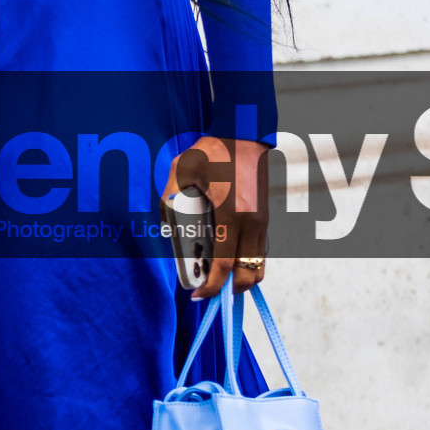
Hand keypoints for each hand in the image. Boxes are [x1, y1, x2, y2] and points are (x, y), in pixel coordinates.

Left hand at [161, 136, 268, 298]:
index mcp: (232, 217)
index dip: (211, 287)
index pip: (224, 266)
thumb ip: (169, 198)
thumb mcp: (181, 170)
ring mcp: (262, 222)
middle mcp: (252, 224)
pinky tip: (228, 256)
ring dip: (241, 277)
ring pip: (258, 265)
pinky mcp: (265, 218)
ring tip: (218, 277)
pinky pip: (259, 251)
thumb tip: (163, 226)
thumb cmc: (212, 151)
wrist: (245, 133)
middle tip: (209, 290)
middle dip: (229, 290)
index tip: (197, 296)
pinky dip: (247, 261)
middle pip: (248, 275)